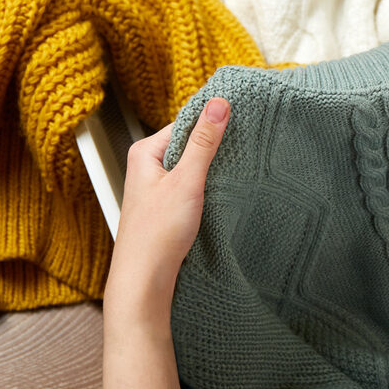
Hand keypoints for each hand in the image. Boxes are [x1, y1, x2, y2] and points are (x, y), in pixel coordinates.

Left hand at [101, 97, 229, 388]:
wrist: (144, 284)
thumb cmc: (156, 236)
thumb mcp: (186, 181)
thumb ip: (204, 142)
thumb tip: (218, 104)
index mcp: (145, 152)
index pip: (185, 122)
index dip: (212, 121)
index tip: (240, 117)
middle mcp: (148, 167)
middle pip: (189, 144)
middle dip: (214, 146)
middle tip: (244, 145)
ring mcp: (157, 189)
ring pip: (192, 168)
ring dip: (213, 169)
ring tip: (236, 170)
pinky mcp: (167, 208)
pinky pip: (193, 186)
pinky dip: (208, 187)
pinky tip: (223, 194)